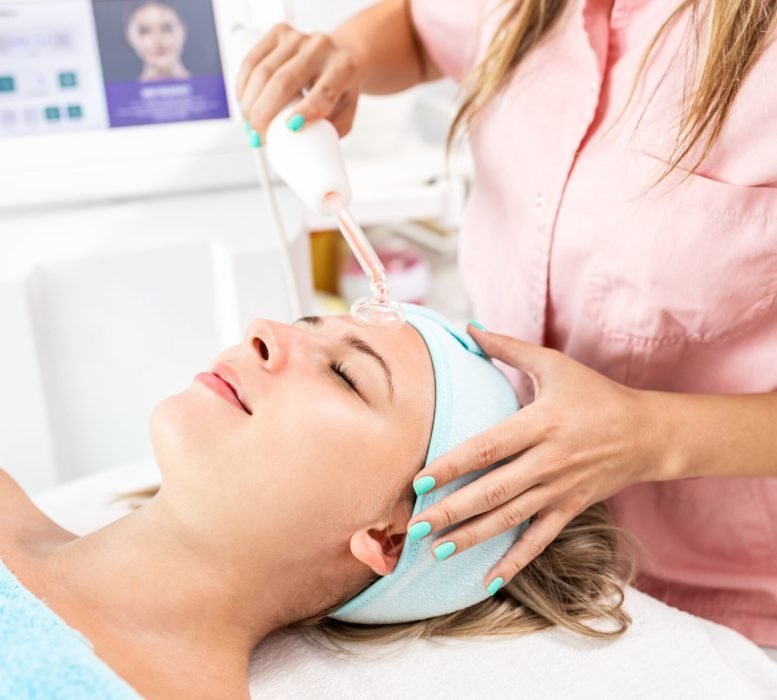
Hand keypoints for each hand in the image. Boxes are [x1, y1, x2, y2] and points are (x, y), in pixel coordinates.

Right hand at [235, 23, 362, 140]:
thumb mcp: (347, 113)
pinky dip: (243, 86)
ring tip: (249, 125)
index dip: (306, 111)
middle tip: (257, 137)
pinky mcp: (278, 32)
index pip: (323, 91)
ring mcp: (298, 37)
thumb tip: (301, 144)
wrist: (341, 55)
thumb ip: (331, 130)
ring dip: (249, 103)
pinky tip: (244, 103)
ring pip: (262, 71)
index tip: (290, 128)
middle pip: (283, 81)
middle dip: (264, 113)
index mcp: (343, 68)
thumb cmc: (342, 90)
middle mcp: (321, 47)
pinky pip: (251, 60)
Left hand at [406, 324, 662, 592]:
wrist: (648, 434)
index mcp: (540, 424)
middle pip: (493, 490)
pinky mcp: (571, 510)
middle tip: (414, 527)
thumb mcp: (554, 365)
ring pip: (510, 519)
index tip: (418, 480)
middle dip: (451, 511)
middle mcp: (548, 462)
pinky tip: (486, 581)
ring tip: (437, 551)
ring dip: (472, 538)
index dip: (452, 465)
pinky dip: (513, 563)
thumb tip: (469, 326)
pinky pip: (538, 541)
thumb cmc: (595, 394)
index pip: (487, 448)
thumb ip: (508, 348)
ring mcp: (560, 490)